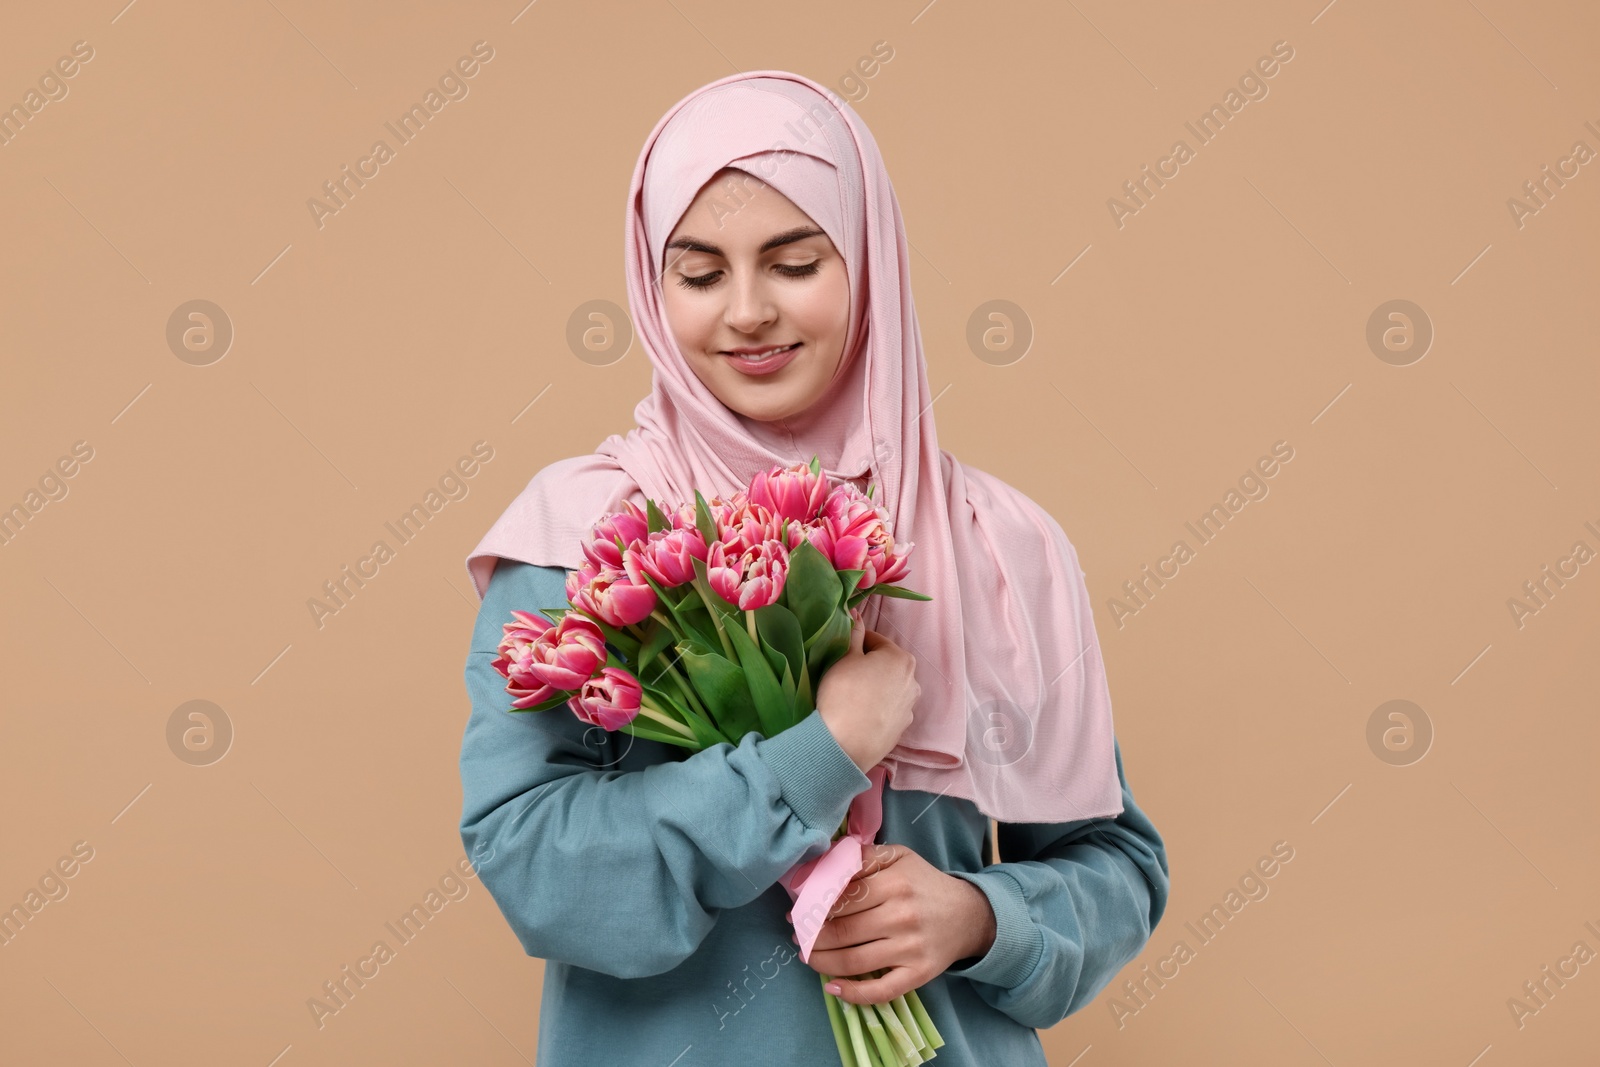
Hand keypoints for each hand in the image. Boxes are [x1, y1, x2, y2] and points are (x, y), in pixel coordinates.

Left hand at [795, 843, 996, 1004]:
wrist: (968, 915)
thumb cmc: (924, 883)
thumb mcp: (898, 857)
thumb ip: (862, 857)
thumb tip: (822, 865)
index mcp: (895, 883)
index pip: (841, 898)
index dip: (813, 907)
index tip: (798, 911)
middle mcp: (902, 916)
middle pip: (842, 932)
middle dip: (811, 936)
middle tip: (798, 935)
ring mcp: (910, 949)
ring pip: (853, 962)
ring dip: (822, 962)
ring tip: (807, 956)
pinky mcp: (918, 975)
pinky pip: (880, 991)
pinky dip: (852, 994)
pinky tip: (833, 988)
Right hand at [816, 614, 919, 771]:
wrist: (845, 744)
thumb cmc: (844, 693)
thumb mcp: (844, 657)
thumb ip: (854, 634)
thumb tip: (856, 614)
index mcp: (900, 658)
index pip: (875, 640)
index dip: (856, 643)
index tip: (841, 652)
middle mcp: (912, 680)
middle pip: (886, 664)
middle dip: (868, 665)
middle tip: (845, 673)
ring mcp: (910, 706)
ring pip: (889, 687)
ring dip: (875, 686)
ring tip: (852, 696)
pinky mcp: (902, 727)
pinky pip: (889, 708)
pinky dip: (878, 707)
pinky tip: (861, 713)